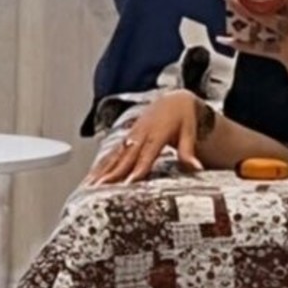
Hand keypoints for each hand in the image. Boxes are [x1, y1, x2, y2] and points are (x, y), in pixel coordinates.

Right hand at [84, 90, 205, 186]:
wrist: (174, 100)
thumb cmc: (183, 117)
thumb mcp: (190, 132)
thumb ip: (188, 151)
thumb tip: (197, 168)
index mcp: (157, 134)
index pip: (146, 154)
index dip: (137, 168)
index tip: (129, 182)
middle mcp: (141, 134)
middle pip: (125, 157)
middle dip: (113, 173)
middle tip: (101, 188)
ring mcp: (131, 136)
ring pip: (115, 156)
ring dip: (102, 171)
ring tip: (90, 186)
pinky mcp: (126, 138)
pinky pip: (112, 154)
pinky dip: (100, 166)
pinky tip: (92, 178)